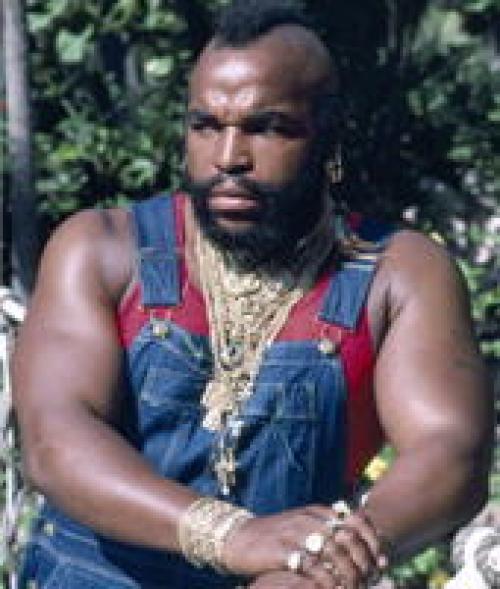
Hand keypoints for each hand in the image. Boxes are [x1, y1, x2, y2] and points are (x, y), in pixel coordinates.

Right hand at [223, 505, 386, 587]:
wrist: (237, 539)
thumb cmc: (272, 537)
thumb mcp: (300, 526)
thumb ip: (324, 530)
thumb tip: (353, 543)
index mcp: (315, 512)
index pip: (354, 520)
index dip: (372, 540)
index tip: (382, 560)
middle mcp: (308, 518)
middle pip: (348, 535)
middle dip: (365, 558)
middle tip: (373, 577)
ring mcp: (295, 533)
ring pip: (334, 551)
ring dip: (350, 572)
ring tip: (355, 587)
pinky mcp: (283, 551)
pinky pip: (313, 567)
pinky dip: (328, 581)